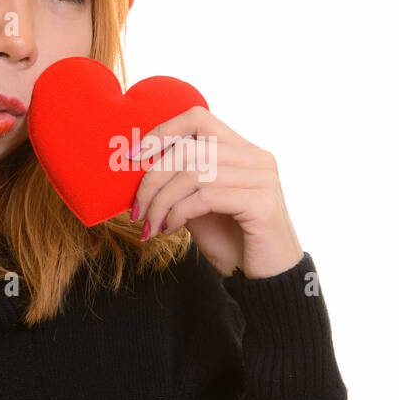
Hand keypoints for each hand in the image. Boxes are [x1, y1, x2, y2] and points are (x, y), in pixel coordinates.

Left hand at [128, 106, 303, 278]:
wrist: (265, 281)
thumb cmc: (232, 243)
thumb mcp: (198, 206)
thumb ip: (179, 182)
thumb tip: (137, 166)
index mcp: (242, 150)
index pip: (197, 118)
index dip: (161, 132)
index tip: (132, 158)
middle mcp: (256, 157)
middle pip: (189, 148)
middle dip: (152, 179)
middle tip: (136, 210)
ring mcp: (262, 178)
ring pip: (194, 173)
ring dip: (161, 202)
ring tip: (152, 226)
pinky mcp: (262, 203)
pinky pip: (206, 197)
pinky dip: (179, 213)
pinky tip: (171, 230)